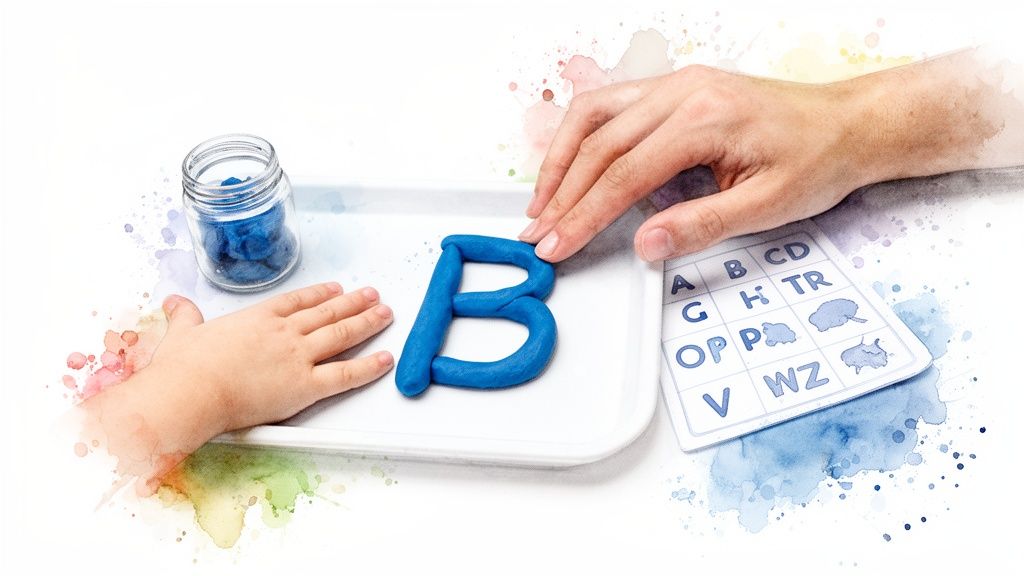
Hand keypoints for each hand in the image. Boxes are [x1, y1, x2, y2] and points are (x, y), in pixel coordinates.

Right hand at [79, 282, 394, 490]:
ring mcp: (297, 356)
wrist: (190, 391)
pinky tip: (386, 359)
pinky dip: (369, 367)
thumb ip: (184, 317)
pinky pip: (346, 374)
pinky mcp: (305, 385)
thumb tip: (174, 303)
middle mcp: (284, 332)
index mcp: (257, 317)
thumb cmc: (183, 368)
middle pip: (327, 313)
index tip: (335, 289)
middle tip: (372, 295)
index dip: (320, 294)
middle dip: (354, 303)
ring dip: (367, 322)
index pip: (297, 301)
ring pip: (342, 335)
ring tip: (385, 314)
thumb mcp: (182, 333)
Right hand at [519, 50, 1022, 261]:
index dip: (583, 215)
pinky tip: (568, 163)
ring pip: (593, 114)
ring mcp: (676, 84)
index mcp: (705, 119)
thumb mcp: (769, 205)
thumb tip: (645, 244)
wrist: (848, 123)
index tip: (557, 246)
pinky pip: (610, 104)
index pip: (624, 174)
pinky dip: (579, 135)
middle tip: (538, 235)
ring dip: (560, 159)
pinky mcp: (674, 87)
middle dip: (562, 195)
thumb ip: (702, 224)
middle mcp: (683, 91)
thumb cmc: (816, 159)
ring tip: (541, 202)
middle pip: (598, 144)